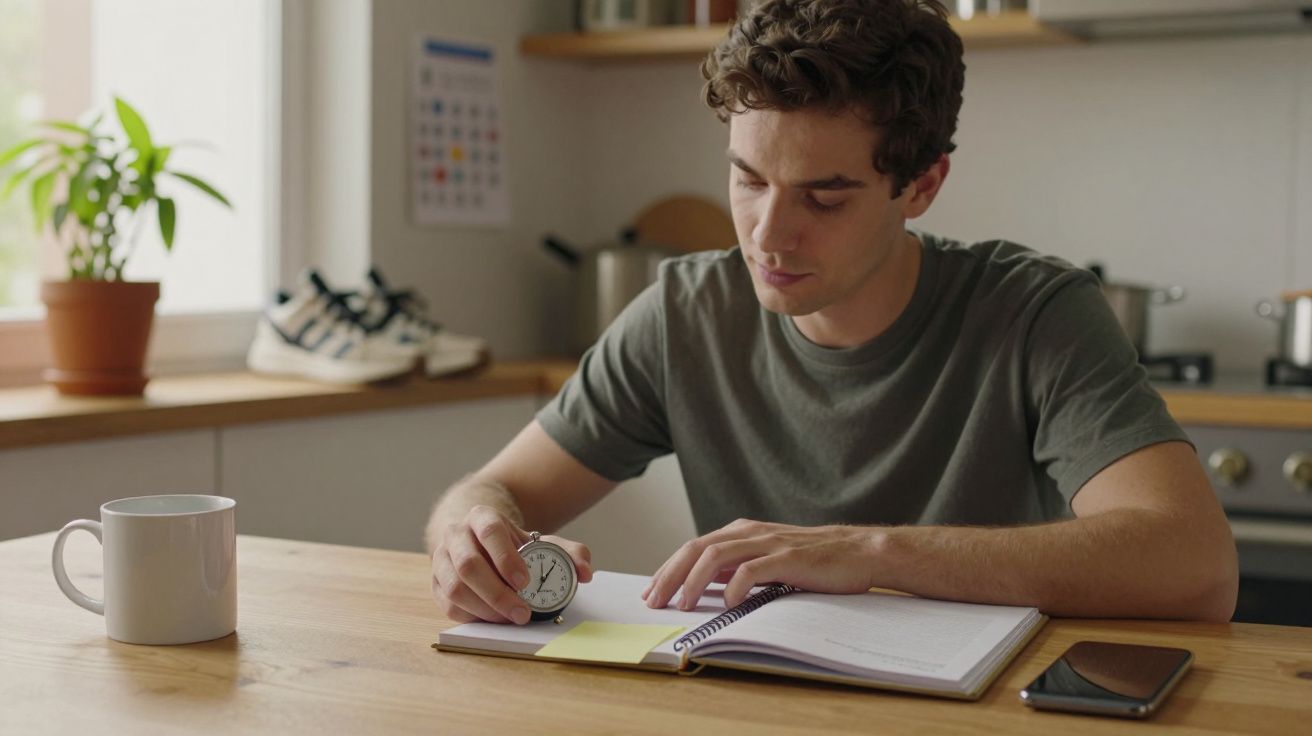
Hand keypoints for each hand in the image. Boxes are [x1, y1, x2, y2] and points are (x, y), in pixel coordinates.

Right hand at [430, 505, 592, 624]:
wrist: (481, 543)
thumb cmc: (515, 545)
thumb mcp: (543, 542)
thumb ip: (570, 553)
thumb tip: (586, 573)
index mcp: (482, 517)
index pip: (490, 531)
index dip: (506, 557)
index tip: (525, 581)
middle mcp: (456, 534)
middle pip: (468, 565)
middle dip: (497, 593)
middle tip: (522, 612)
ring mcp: (441, 559)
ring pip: (454, 587)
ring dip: (484, 608)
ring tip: (510, 618)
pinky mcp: (436, 583)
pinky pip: (448, 605)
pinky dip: (472, 616)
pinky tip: (493, 619)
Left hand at [641, 518, 879, 609]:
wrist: (858, 552)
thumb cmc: (814, 561)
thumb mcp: (768, 559)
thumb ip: (738, 566)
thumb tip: (704, 584)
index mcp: (742, 532)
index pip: (694, 548)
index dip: (668, 569)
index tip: (651, 592)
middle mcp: (750, 533)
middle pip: (696, 549)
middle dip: (669, 575)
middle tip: (653, 601)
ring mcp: (768, 543)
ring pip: (716, 556)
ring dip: (693, 581)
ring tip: (682, 604)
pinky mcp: (787, 558)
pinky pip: (751, 570)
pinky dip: (733, 587)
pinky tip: (727, 604)